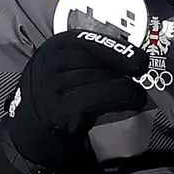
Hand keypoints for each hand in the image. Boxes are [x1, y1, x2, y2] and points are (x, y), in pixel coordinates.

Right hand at [2, 31, 150, 173]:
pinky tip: (131, 102)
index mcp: (53, 47)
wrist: (29, 132)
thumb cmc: (58, 98)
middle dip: (121, 68)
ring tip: (139, 92)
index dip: (116, 49)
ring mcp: (46, 86)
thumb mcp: (70, 72)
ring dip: (123, 86)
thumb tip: (134, 58)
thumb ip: (94, 61)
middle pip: (92, 60)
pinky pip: (89, 100)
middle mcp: (46, 62)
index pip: (88, 41)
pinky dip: (114, 100)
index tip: (140, 58)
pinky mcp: (51, 109)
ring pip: (93, 79)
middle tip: (143, 75)